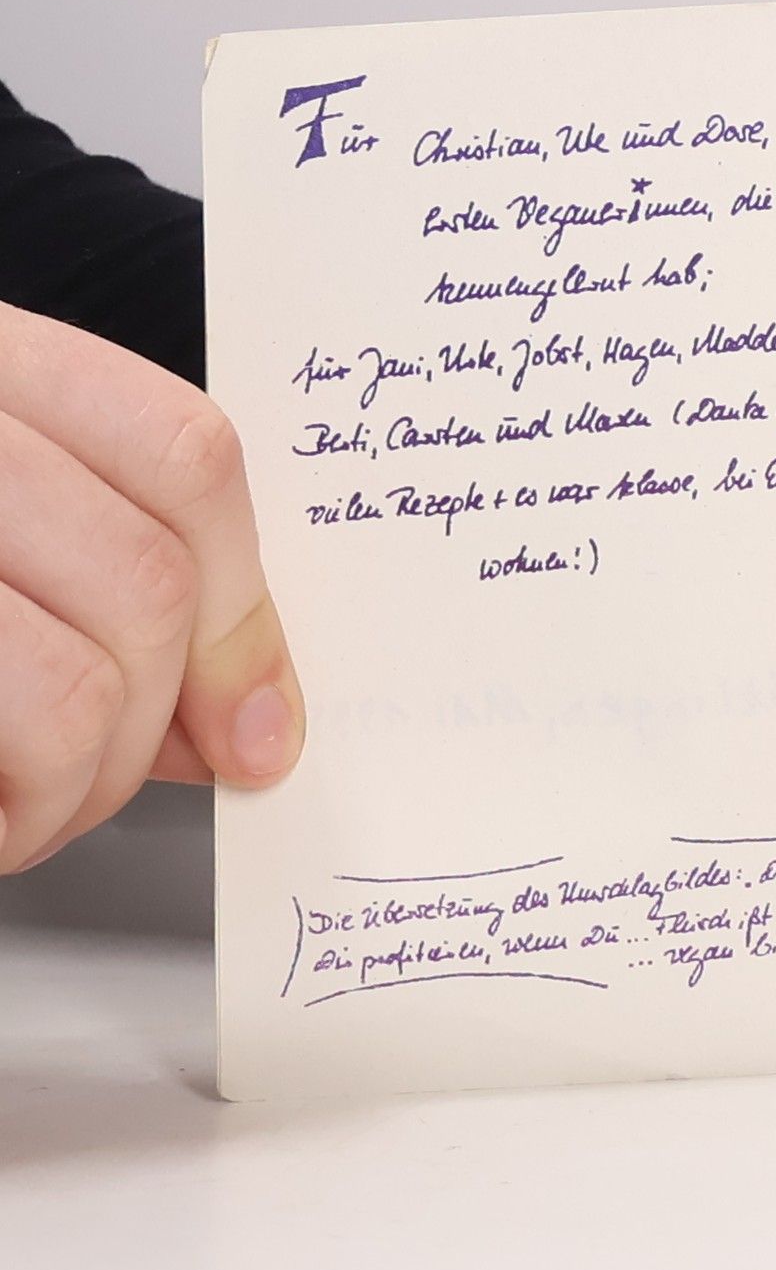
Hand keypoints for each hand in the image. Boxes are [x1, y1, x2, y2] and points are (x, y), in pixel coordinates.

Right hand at [0, 301, 304, 873]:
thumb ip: (101, 574)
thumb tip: (240, 713)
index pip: (185, 453)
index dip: (243, 606)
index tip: (255, 723)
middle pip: (145, 584)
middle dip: (157, 725)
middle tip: (97, 784)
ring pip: (68, 689)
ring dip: (71, 792)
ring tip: (23, 811)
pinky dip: (0, 817)